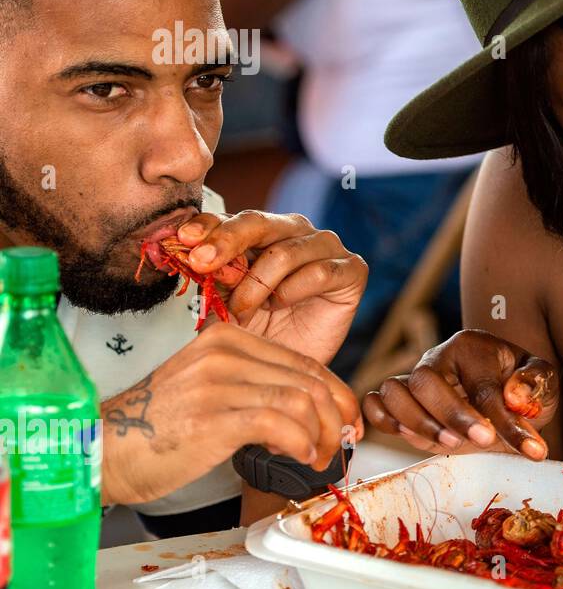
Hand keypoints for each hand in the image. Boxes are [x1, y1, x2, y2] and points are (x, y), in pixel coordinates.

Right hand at [101, 322, 362, 505]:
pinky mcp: (212, 416)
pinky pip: (280, 422)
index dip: (336, 393)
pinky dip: (302, 442)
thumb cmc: (157, 430)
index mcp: (227, 338)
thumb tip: (314, 410)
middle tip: (340, 444)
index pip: (303, 361)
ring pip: (301, 400)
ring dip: (322, 435)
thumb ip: (255, 387)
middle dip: (337, 416)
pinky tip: (300, 457)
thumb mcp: (210, 390)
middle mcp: (224, 352)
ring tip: (317, 457)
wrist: (101, 452)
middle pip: (309, 379)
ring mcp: (217, 382)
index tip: (347, 420)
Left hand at [173, 211, 366, 367]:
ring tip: (244, 311)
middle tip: (203, 262)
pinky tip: (281, 307)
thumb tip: (192, 251)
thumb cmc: (257, 333)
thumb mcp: (224, 301)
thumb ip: (213, 274)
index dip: (207, 226)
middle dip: (226, 241)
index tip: (183, 241)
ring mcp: (326, 247)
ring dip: (257, 284)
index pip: (231, 218)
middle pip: (258, 222)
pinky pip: (320, 272)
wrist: (288, 370)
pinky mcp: (352, 269)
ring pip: (285, 252)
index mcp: (261, 232)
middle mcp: (294, 231)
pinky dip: (293, 292)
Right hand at [362, 330, 558, 460]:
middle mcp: (438, 358)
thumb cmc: (523, 387)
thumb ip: (536, 383)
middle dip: (452, 416)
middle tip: (484, 442)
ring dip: (417, 423)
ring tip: (451, 443)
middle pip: (425, 380)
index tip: (528, 447)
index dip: (503, 419)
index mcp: (472, 347)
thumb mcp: (544, 381)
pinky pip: (375, 403)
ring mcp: (416, 380)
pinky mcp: (404, 403)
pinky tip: (409, 437)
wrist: (506, 396)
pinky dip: (382, 421)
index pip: (481, 385)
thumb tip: (514, 397)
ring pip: (394, 391)